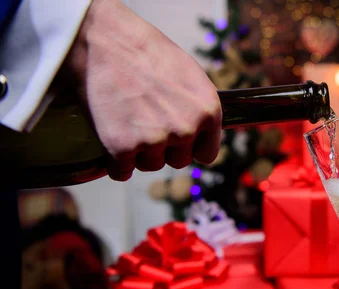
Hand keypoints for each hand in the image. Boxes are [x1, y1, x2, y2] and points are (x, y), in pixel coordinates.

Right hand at [64, 0, 220, 180]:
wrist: (106, 42)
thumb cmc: (148, 54)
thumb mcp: (190, 76)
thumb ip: (199, 109)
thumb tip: (200, 133)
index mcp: (208, 112)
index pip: (206, 154)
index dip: (191, 147)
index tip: (178, 140)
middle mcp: (186, 130)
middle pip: (178, 161)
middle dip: (165, 148)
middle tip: (146, 122)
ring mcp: (154, 140)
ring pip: (151, 165)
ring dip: (140, 153)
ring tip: (128, 121)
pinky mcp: (122, 147)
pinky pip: (122, 172)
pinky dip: (115, 163)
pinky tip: (112, 139)